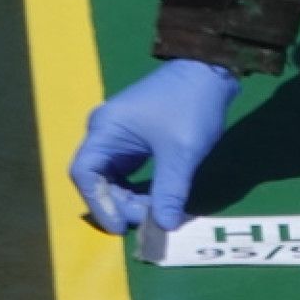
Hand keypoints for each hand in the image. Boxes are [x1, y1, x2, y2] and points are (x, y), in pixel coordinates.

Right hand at [70, 59, 239, 233]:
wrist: (214, 70)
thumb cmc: (192, 105)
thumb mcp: (182, 153)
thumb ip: (169, 191)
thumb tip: (164, 228)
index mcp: (106, 128)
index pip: (85, 174)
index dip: (100, 204)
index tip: (122, 226)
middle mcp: (105, 130)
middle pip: (97, 178)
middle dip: (119, 203)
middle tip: (148, 219)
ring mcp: (118, 133)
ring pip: (111, 177)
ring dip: (127, 198)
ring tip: (153, 211)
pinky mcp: (133, 137)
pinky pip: (125, 170)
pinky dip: (136, 187)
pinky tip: (154, 199)